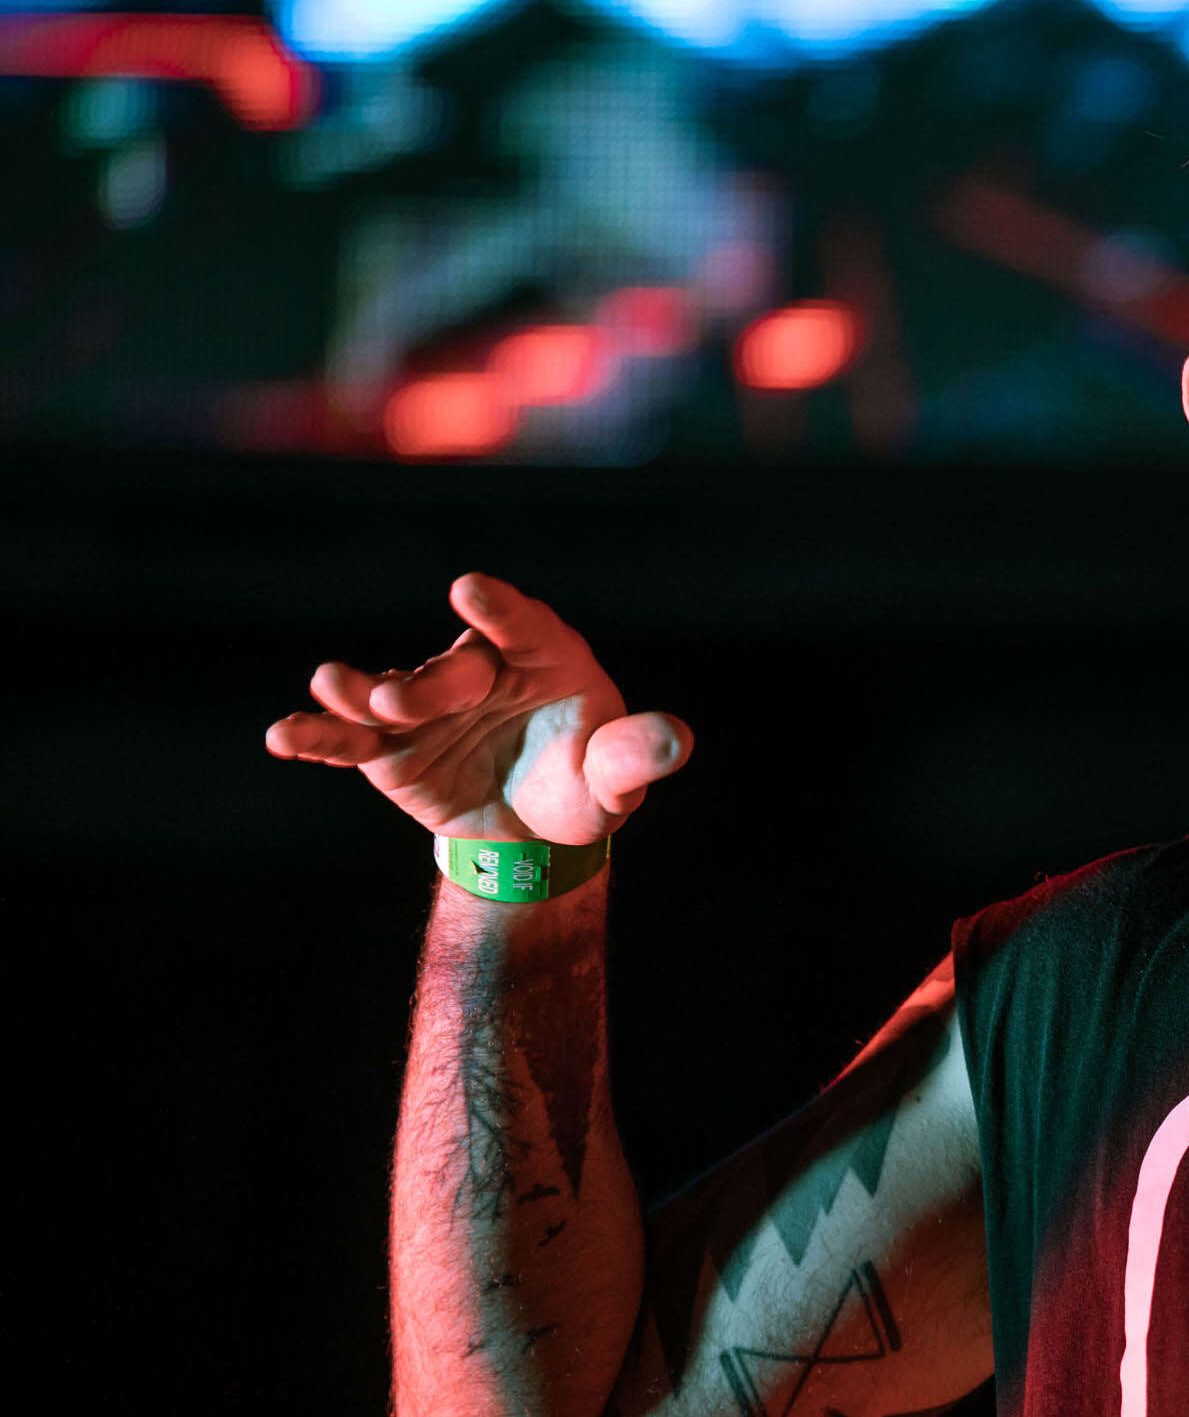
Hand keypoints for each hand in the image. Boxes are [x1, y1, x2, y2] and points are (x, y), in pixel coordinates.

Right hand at [264, 573, 691, 844]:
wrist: (535, 827)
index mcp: (545, 658)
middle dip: (430, 686)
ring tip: (330, 686)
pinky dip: (317, 737)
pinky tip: (281, 737)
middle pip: (452, 669)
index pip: (524, 625)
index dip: (500, 609)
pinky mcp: (388, 750)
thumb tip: (679, 740)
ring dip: (360, 691)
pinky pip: (349, 740)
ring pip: (389, 693)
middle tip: (402, 704)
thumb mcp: (617, 777)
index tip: (472, 589)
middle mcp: (481, 670)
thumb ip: (636, 755)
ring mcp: (428, 707)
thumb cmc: (585, 782)